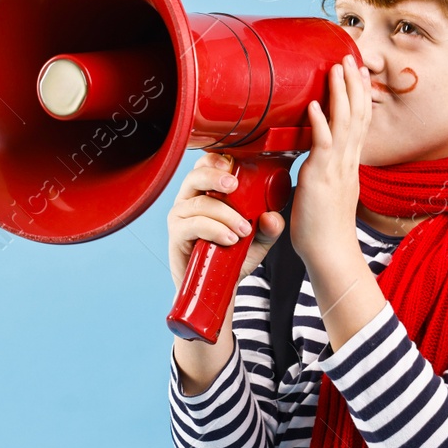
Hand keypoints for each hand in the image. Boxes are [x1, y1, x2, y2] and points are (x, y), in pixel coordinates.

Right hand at [165, 151, 285, 291]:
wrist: (217, 287)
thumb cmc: (232, 257)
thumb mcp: (259, 240)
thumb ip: (269, 227)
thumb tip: (271, 217)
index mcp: (206, 192)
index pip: (205, 165)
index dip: (216, 160)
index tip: (233, 165)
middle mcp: (189, 200)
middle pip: (195, 176)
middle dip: (215, 177)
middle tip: (235, 185)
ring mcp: (180, 217)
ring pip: (200, 203)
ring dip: (225, 214)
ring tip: (243, 230)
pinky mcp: (176, 235)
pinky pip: (194, 224)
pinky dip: (214, 229)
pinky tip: (229, 238)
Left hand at [291, 54, 371, 274]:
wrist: (330, 255)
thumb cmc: (322, 230)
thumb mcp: (324, 193)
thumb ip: (321, 174)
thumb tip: (312, 164)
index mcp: (348, 165)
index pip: (358, 122)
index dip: (358, 96)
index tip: (357, 72)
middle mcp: (346, 163)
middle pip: (357, 115)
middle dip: (354, 85)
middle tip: (350, 56)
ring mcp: (336, 170)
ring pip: (344, 124)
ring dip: (340, 94)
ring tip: (337, 68)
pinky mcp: (321, 179)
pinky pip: (322, 146)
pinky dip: (320, 124)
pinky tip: (314, 105)